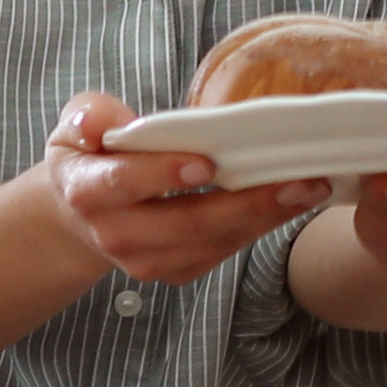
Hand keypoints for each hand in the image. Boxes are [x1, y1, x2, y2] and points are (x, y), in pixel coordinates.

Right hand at [40, 90, 322, 284]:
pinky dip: (259, 228)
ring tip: (309, 189)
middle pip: (186, 223)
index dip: (164, 174)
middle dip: (246, 203)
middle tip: (296, 179)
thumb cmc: (90, 154)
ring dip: (265, 218)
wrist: (80, 213)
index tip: (206, 163)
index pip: (125, 183)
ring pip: (212, 242)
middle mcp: (115, 234)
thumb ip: (89, 115)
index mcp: (89, 190)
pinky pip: (222, 252)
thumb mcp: (77, 124)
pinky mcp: (174, 271)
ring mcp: (146, 260)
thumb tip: (102, 124)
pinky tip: (291, 204)